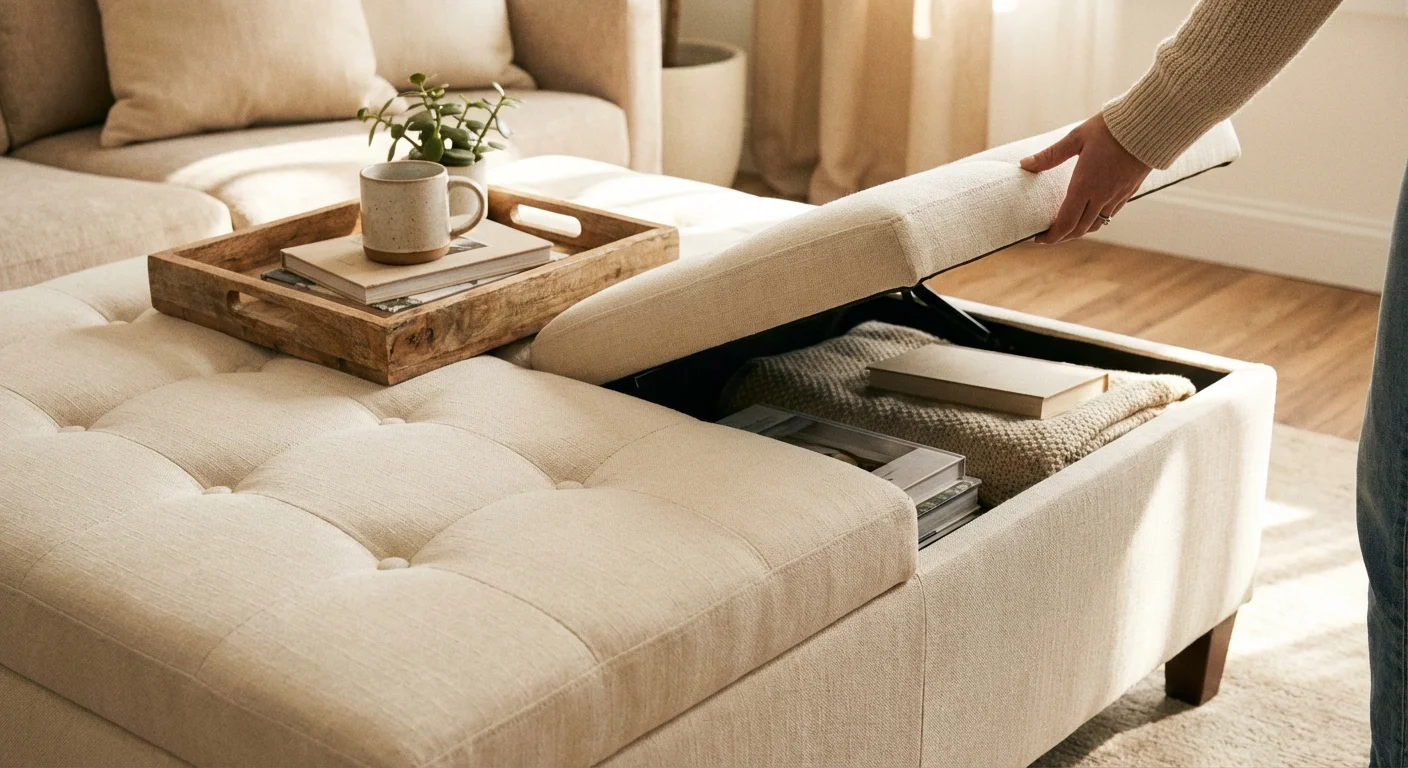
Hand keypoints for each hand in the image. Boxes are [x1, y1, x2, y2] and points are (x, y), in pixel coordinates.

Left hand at [1019, 113, 1151, 243]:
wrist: (1150, 125)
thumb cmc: (1111, 128)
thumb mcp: (1076, 138)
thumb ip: (1050, 155)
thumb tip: (1024, 164)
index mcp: (1086, 185)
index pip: (1066, 222)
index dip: (1051, 236)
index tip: (1038, 238)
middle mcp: (1102, 196)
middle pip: (1080, 229)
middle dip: (1062, 237)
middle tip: (1047, 236)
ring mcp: (1118, 196)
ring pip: (1096, 225)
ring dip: (1079, 231)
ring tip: (1065, 228)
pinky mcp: (1129, 192)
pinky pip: (1110, 215)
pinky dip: (1095, 221)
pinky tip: (1088, 215)